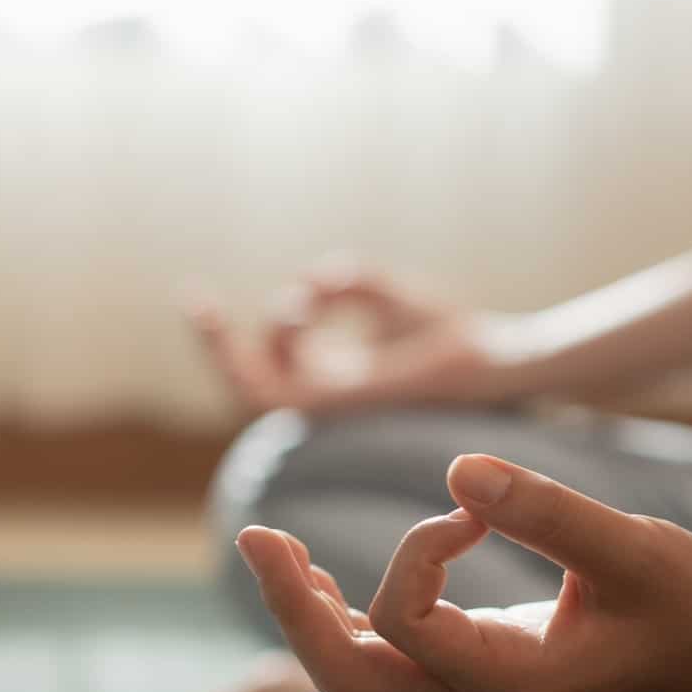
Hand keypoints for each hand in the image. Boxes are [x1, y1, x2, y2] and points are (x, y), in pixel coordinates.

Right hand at [187, 270, 532, 414]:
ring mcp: (326, 410)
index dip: (227, 335)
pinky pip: (278, 392)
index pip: (264, 363)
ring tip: (259, 306)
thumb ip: (349, 282)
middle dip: (213, 346)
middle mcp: (322, 397)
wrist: (496, 360)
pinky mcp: (336, 410)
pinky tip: (300, 307)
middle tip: (195, 302)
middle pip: (244, 383)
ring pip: (250, 393)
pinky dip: (276, 343)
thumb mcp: (389, 294)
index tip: (198, 296)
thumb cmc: (457, 333)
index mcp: (331, 376)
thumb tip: (313, 280)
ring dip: (232, 350)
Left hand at [235, 455, 691, 691]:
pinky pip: (376, 658)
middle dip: (290, 606)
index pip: (405, 626)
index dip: (413, 552)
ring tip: (271, 546)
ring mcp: (463, 690)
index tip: (469, 507)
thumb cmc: (689, 597)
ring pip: (351, 673)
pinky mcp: (464, 669)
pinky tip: (318, 574)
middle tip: (254, 534)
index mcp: (510, 683)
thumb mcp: (634, 547)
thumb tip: (456, 469)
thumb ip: (550, 512)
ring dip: (304, 611)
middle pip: (344, 676)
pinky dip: (335, 614)